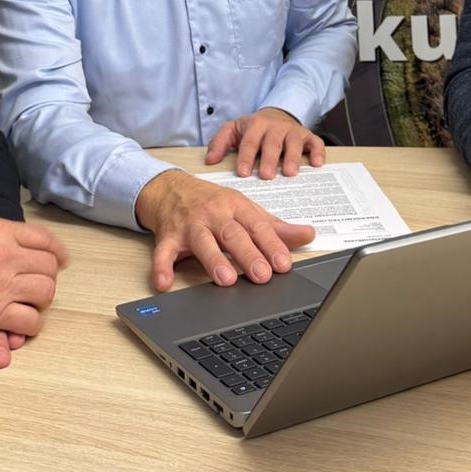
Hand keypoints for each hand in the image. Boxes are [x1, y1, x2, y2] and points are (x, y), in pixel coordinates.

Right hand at [0, 217, 67, 349]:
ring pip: (45, 293)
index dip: (56, 252)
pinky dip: (30, 326)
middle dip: (48, 278)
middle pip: (48, 267)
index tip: (60, 261)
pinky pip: (31, 321)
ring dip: (41, 301)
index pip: (43, 238)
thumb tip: (13, 240)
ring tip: (32, 305)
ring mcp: (2, 285)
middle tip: (40, 286)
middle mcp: (5, 254)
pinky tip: (21, 326)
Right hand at [135, 170, 314, 291]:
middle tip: (262, 276)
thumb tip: (309, 235)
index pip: (257, 226)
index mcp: (236, 206)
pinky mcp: (168, 236)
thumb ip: (275, 227)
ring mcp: (189, 225)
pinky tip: (163, 283)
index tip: (284, 264)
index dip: (272, 245)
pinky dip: (161, 267)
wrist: (170, 188)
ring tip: (226, 279)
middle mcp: (214, 214)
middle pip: (232, 234)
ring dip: (213, 260)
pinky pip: (164, 252)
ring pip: (202, 242)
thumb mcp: (245, 209)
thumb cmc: (212, 202)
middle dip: (248, 254)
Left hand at [204, 106, 324, 178]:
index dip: (245, 157)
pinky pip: (316, 143)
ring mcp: (293, 132)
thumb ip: (219, 143)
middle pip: (272, 144)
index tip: (242, 173)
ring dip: (293, 158)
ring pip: (294, 144)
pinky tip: (318, 164)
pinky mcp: (308, 136)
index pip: (249, 142)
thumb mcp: (233, 130)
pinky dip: (318, 152)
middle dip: (269, 160)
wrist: (275, 115)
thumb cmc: (252, 129)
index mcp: (255, 125)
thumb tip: (209, 161)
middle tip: (267, 176)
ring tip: (290, 173)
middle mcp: (275, 128)